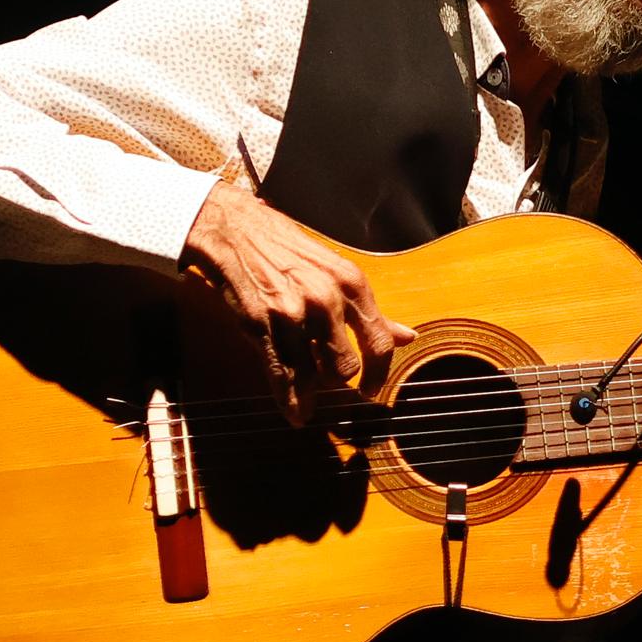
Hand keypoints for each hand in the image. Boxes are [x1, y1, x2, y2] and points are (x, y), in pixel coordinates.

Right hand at [181, 173, 396, 421]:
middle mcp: (326, 299)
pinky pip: (281, 373)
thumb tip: (406, 336)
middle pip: (345, 366)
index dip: (379, 374)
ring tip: (308, 402)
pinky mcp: (261, 324)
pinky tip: (293, 412)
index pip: (379, 342)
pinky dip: (288, 399)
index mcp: (351, 284)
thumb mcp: (337, 271)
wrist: (234, 229)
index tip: (372, 390)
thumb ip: (368, 310)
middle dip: (337, 380)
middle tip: (329, 382)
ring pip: (314, 374)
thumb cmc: (287, 250)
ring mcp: (293, 313)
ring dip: (311, 393)